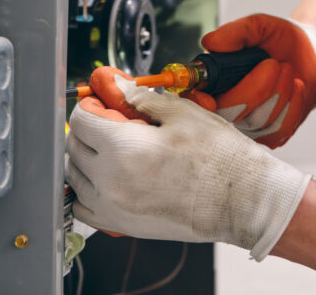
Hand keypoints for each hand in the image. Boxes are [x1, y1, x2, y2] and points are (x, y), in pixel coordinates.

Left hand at [66, 74, 309, 259]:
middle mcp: (110, 182)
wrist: (241, 200)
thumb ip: (142, 100)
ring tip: (110, 148)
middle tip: (109, 120)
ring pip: (74, 178)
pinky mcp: (121, 226)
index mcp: (123, 149)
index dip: (91, 104)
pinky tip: (108, 177)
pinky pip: (83, 208)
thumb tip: (121, 90)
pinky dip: (87, 190)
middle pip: (74, 147)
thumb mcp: (183, 114)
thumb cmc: (220, 158)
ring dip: (84, 158)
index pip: (81, 120)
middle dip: (86, 129)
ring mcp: (113, 208)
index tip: (102, 102)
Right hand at [196, 14, 315, 147]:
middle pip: (230, 114)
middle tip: (273, 64)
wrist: (310, 54)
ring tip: (286, 70)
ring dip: (280, 90)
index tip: (209, 100)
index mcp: (212, 81)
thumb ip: (236, 32)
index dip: (196, 106)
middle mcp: (225, 108)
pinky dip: (294, 102)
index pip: (192, 103)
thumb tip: (211, 43)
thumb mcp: (258, 26)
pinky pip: (281, 128)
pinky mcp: (272, 136)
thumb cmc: (277, 40)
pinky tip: (295, 87)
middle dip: (256, 89)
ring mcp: (248, 127)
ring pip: (259, 121)